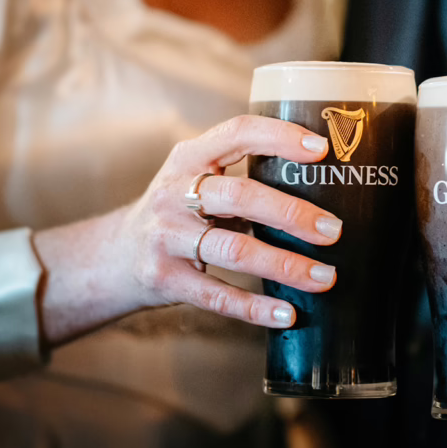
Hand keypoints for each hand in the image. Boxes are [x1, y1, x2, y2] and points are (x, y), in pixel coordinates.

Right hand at [35, 115, 341, 344]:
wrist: (114, 257)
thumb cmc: (178, 213)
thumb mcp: (197, 180)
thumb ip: (243, 175)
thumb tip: (322, 184)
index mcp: (189, 158)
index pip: (237, 133)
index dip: (280, 137)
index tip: (321, 150)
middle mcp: (174, 193)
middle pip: (240, 195)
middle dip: (291, 213)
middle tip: (333, 230)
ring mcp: (166, 237)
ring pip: (234, 250)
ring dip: (285, 265)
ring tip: (324, 277)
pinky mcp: (164, 279)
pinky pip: (217, 296)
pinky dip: (256, 308)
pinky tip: (288, 314)